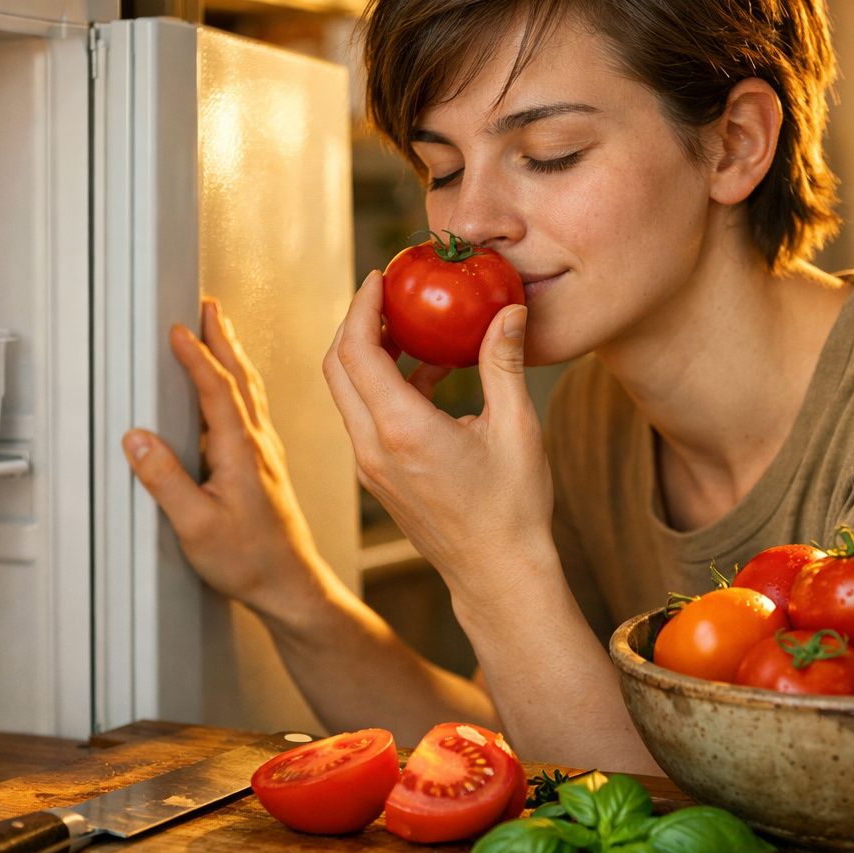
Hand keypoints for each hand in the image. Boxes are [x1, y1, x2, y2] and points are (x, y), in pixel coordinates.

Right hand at [122, 299, 331, 620]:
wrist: (290, 586)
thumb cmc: (248, 562)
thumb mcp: (196, 527)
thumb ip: (166, 481)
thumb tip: (136, 438)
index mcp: (241, 452)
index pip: (217, 391)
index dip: (196, 357)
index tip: (177, 328)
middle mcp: (258, 445)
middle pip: (240, 378)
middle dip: (222, 338)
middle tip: (208, 305)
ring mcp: (265, 454)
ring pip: (249, 391)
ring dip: (233, 355)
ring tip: (219, 328)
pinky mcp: (264, 466)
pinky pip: (252, 410)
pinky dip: (240, 383)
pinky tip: (234, 386)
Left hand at [323, 271, 554, 597]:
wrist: (498, 576)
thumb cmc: (512, 509)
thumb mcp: (516, 428)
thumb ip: (504, 362)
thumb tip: (510, 310)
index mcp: (402, 429)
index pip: (356, 350)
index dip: (361, 305)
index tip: (381, 276)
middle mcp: (374, 447)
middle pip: (337, 366)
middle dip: (356, 322)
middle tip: (389, 295)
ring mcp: (371, 466)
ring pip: (348, 393)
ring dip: (370, 355)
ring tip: (416, 328)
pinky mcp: (379, 478)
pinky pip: (366, 418)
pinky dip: (385, 386)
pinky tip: (431, 376)